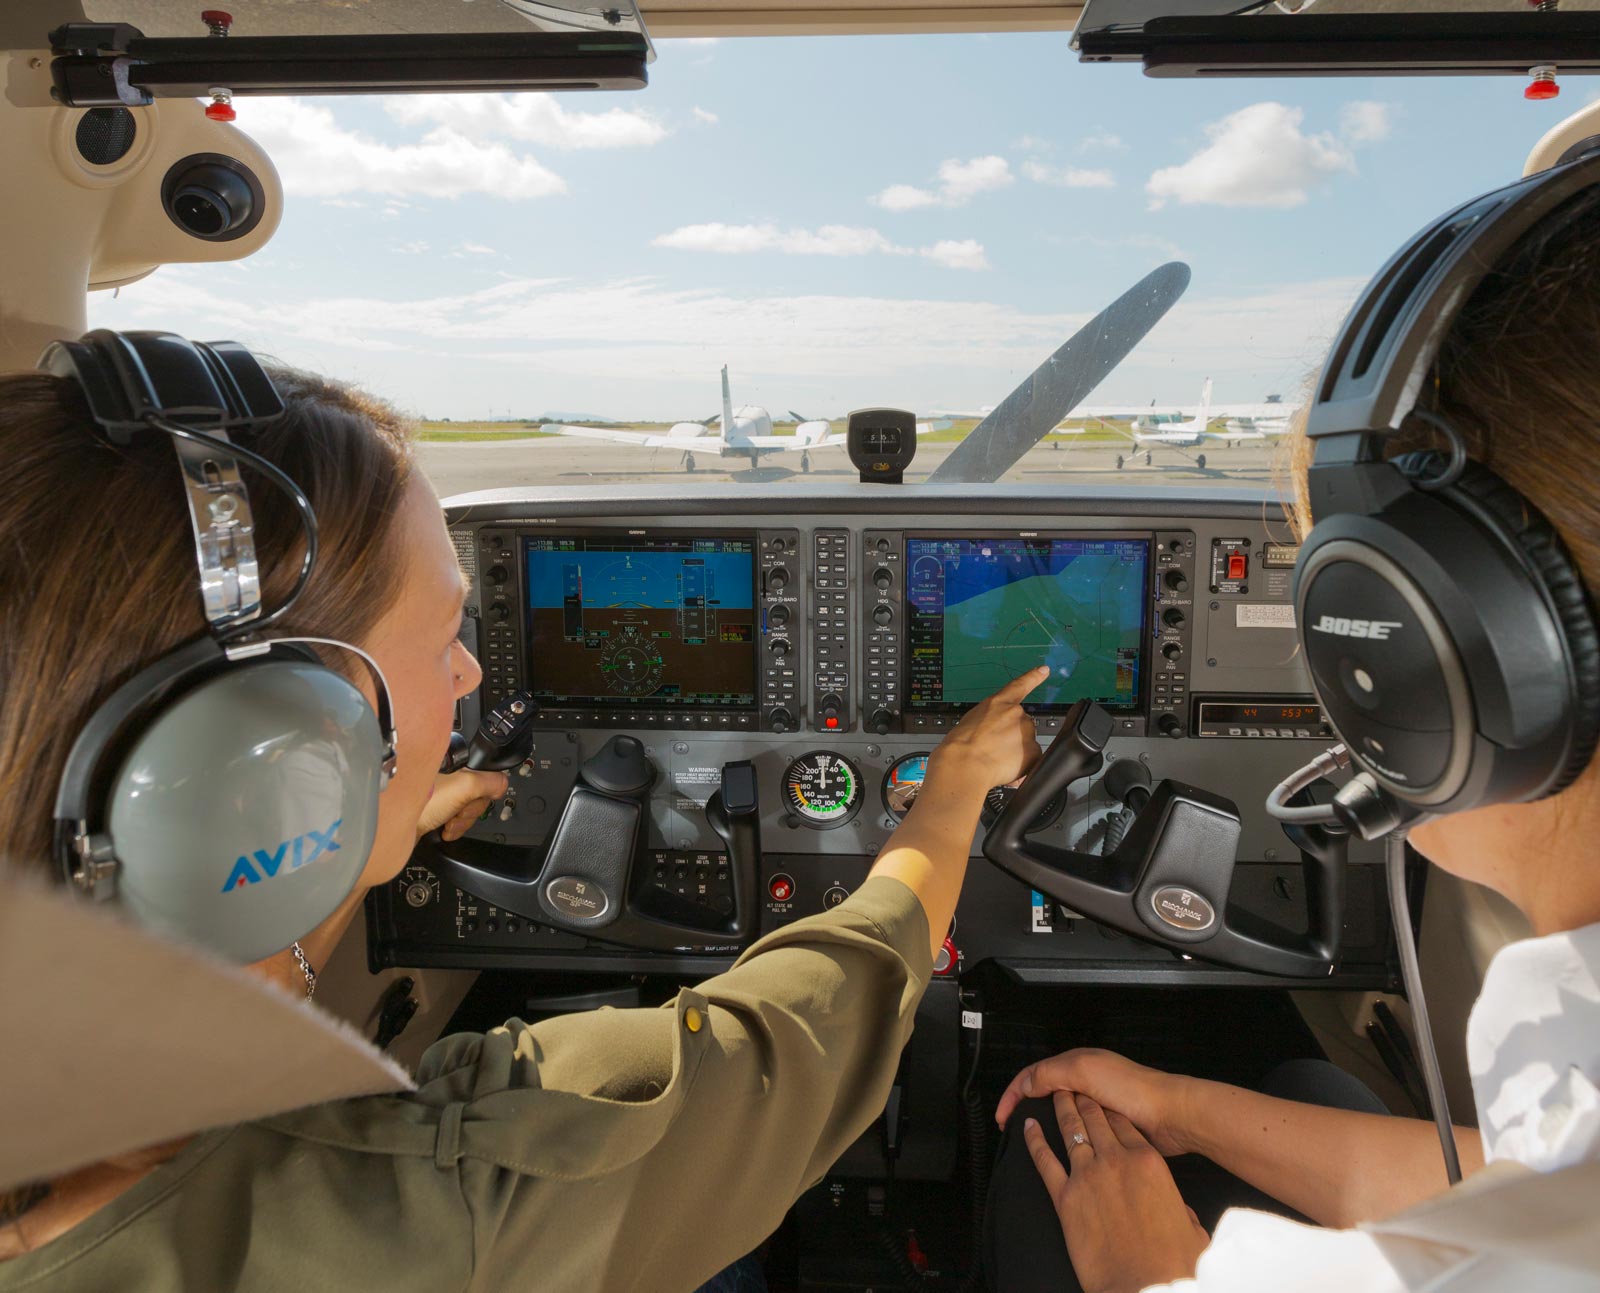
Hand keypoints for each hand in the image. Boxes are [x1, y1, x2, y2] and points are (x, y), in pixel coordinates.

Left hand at [416, 768, 509, 841]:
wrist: (394, 830)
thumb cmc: (420, 804)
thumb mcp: (464, 786)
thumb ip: (490, 781)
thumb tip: (501, 784)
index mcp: (451, 760)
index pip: (482, 773)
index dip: (482, 788)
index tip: (474, 797)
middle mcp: (444, 774)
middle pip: (477, 793)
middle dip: (469, 809)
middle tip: (456, 809)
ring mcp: (438, 793)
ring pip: (467, 808)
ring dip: (460, 820)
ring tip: (446, 821)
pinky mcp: (433, 809)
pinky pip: (455, 818)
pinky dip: (452, 826)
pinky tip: (442, 826)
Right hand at [925, 665, 1048, 794]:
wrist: (964, 764)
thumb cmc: (961, 746)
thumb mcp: (972, 722)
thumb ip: (991, 721)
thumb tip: (998, 736)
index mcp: (997, 703)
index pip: (1020, 685)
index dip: (1034, 677)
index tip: (1044, 670)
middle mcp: (1015, 713)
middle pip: (1022, 725)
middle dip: (1012, 738)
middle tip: (994, 750)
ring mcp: (1026, 731)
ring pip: (1026, 743)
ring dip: (1016, 752)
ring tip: (996, 761)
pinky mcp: (1033, 750)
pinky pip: (1031, 760)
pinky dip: (1022, 766)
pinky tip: (1005, 769)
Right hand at [998, 1048, 1189, 1155]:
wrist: (1171, 1115)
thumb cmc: (1131, 1089)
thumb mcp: (1084, 1071)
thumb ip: (1051, 1074)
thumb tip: (1026, 1084)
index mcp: (1077, 1063)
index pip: (1034, 1074)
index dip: (1013, 1093)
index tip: (1002, 1116)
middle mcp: (1085, 1080)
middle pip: (1043, 1090)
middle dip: (1023, 1106)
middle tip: (1009, 1128)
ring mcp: (1097, 1103)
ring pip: (1059, 1111)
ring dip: (1042, 1121)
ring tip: (1030, 1139)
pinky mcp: (1108, 1125)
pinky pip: (1078, 1128)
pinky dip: (1064, 1135)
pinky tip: (1060, 1148)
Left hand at [1025, 1092, 1208, 1292]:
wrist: (1147, 1288)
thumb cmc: (1172, 1264)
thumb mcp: (1191, 1226)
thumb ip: (1180, 1209)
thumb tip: (1180, 1211)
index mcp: (1149, 1162)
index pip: (1125, 1123)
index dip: (1112, 1108)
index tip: (1105, 1099)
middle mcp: (1116, 1161)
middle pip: (1096, 1119)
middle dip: (1084, 1100)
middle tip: (1075, 1088)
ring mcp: (1088, 1176)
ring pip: (1070, 1131)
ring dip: (1062, 1110)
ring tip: (1056, 1095)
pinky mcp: (1065, 1198)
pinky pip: (1044, 1160)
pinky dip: (1034, 1140)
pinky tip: (1027, 1126)